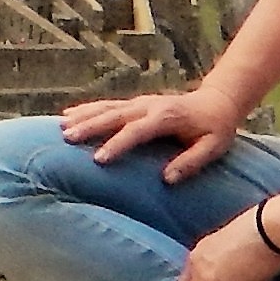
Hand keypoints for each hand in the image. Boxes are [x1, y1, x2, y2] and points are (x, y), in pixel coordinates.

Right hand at [60, 82, 240, 180]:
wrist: (217, 101)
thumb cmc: (215, 129)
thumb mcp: (213, 148)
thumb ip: (191, 162)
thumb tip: (166, 179)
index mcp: (166, 117)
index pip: (136, 131)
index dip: (117, 144)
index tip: (98, 159)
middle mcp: (148, 106)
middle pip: (114, 115)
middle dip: (89, 126)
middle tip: (67, 137)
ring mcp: (140, 102)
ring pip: (106, 107)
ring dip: (82, 116)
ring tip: (61, 127)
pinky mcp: (135, 102)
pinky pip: (107, 104)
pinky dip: (86, 108)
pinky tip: (68, 114)